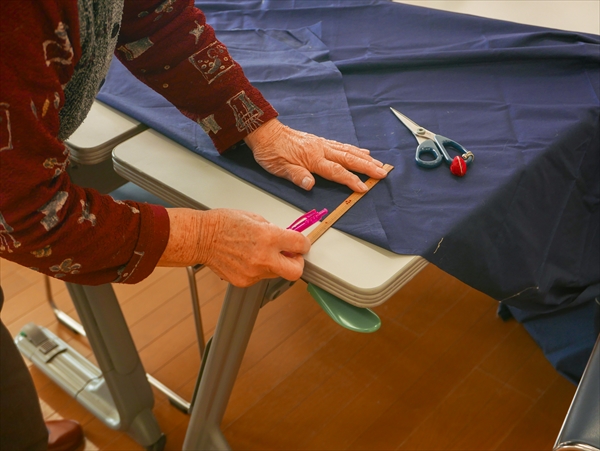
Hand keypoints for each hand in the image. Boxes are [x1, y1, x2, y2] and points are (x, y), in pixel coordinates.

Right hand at [159, 208, 309, 286]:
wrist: (200, 238)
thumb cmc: (223, 223)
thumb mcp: (254, 218)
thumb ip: (273, 230)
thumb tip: (285, 238)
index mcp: (268, 237)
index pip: (300, 245)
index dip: (304, 244)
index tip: (301, 244)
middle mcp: (263, 257)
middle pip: (296, 271)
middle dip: (297, 263)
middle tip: (292, 256)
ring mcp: (253, 272)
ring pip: (276, 273)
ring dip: (275, 264)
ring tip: (260, 252)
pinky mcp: (244, 281)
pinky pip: (260, 277)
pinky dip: (258, 269)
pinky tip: (247, 258)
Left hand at [244, 119, 388, 191]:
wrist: (264, 132)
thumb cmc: (270, 152)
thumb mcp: (279, 167)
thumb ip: (296, 176)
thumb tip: (310, 184)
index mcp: (312, 158)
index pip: (336, 171)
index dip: (351, 180)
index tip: (364, 188)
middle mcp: (320, 149)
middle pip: (348, 159)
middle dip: (367, 167)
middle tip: (383, 173)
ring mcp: (321, 144)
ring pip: (348, 151)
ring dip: (364, 158)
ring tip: (379, 164)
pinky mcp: (319, 141)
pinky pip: (341, 145)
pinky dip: (354, 149)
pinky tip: (362, 151)